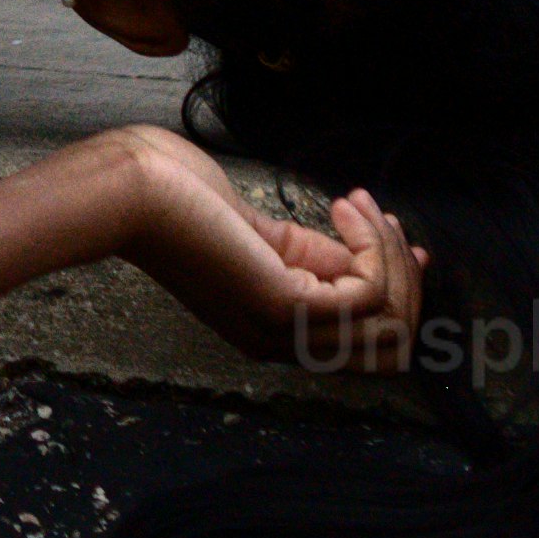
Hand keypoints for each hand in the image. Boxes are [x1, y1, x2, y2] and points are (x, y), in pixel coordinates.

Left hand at [105, 126, 422, 374]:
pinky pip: (367, 295)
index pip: (366, 348)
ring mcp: (283, 331)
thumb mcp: (264, 236)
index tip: (410, 245)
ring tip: (361, 204)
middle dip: (407, 282)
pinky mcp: (282, 305)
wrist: (129, 189)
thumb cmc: (177, 196)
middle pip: (390, 348)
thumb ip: (314, 257)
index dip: (400, 298)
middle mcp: (282, 344)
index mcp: (274, 331)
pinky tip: (347, 209)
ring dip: (391, 256)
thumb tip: (372, 260)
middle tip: (387, 220)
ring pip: (388, 323)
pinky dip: (372, 248)